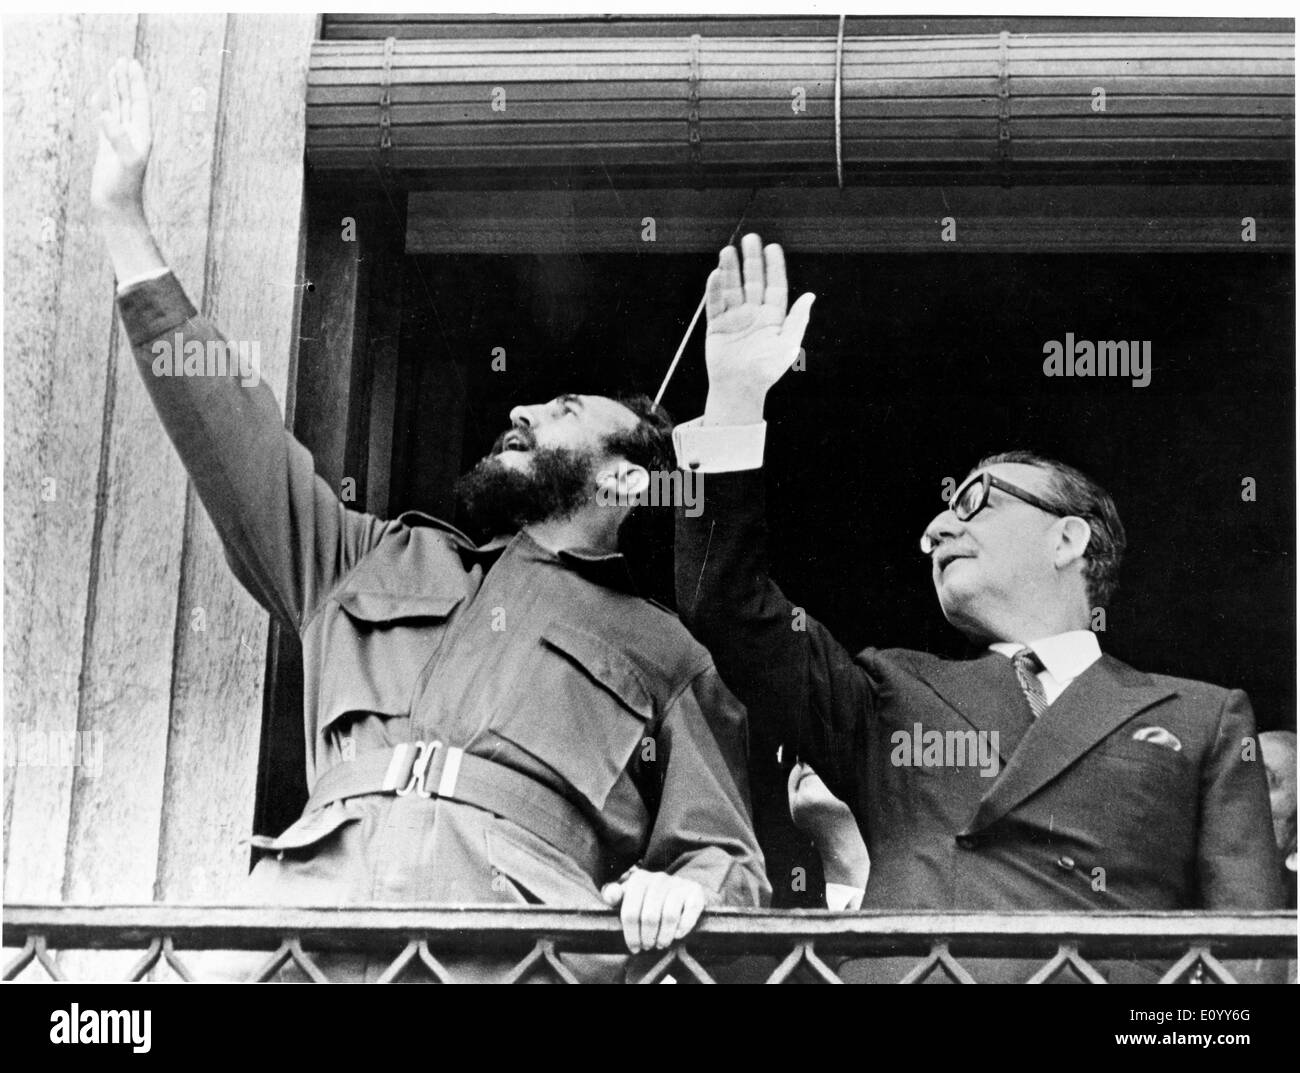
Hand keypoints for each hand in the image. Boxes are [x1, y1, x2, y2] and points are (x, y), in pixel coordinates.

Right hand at [91, 58, 151, 218]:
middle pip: (130, 101)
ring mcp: (120, 140)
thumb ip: (118, 138)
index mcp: (142, 135)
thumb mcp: (124, 161)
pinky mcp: (108, 147)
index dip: (136, 83)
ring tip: (113, 71)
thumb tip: (106, 115)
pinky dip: (104, 106)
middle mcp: (134, 135)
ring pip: (118, 108)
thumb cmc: (123, 186)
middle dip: (126, 81)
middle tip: (123, 60)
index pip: (140, 102)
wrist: (117, 207)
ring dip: (116, 90)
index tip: (132, 64)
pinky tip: (101, 98)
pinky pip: (106, 121)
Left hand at [600, 867, 709, 952]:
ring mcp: (678, 884)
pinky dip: (684, 926)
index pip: (630, 913)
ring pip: (669, 916)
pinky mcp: (695, 891)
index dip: (631, 935)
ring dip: (664, 936)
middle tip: (648, 947)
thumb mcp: (628, 895)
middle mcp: (658, 878)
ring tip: (661, 944)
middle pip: (649, 917)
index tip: (634, 947)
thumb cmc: (647, 899)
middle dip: (647, 937)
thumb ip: (614, 895)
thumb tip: (611, 895)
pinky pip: (690, 911)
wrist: (679, 890)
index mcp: (639, 879)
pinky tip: (678, 935)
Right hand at [702, 233, 814, 425]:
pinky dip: (715, 289)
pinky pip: (715, 304)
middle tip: (750, 238)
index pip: (774, 286)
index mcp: (773, 317)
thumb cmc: (767, 370)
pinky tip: (716, 274)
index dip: (774, 267)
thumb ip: (797, 320)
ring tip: (728, 251)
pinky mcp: (717, 326)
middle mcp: (754, 314)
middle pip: (752, 281)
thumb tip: (809, 296)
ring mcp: (735, 318)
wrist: (740, 389)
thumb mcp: (787, 345)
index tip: (772, 247)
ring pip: (732, 288)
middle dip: (751, 260)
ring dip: (730, 269)